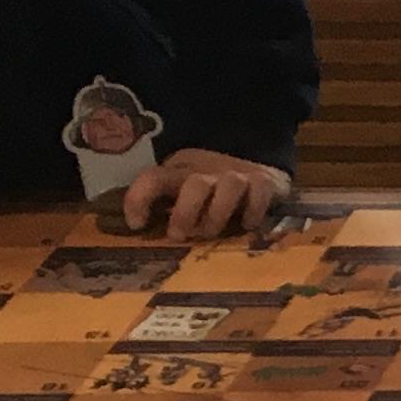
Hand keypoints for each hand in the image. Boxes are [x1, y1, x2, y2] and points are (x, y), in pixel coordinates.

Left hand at [114, 150, 292, 239]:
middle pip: (194, 184)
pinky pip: (259, 193)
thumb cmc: (211, 187)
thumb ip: (165, 204)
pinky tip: (246, 225)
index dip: (139, 199)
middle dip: (186, 213)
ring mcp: (237, 174)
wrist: (257, 163)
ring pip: (229, 186)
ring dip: (218, 214)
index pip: (153, 177)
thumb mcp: (182, 189)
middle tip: (180, 236)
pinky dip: (252, 211)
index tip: (137, 225)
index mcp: (180, 171)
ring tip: (213, 233)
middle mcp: (207, 170)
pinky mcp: (264, 181)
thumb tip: (142, 230)